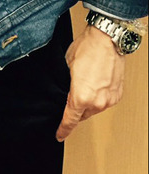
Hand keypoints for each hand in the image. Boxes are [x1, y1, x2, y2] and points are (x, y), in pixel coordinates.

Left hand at [55, 24, 124, 140]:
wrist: (107, 40)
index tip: (59, 135)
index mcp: (81, 97)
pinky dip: (97, 98)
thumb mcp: (66, 66)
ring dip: (87, 104)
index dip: (63, 129)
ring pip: (94, 109)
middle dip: (74, 112)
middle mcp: (97, 102)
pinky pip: (104, 102)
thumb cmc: (86, 49)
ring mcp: (109, 100)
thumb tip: (64, 92)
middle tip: (68, 101)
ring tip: (82, 88)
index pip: (69, 120)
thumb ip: (65, 84)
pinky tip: (93, 86)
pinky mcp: (117, 95)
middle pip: (82, 115)